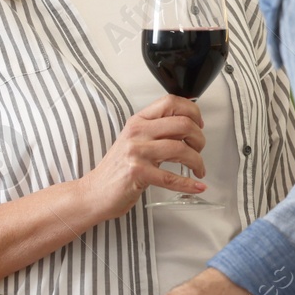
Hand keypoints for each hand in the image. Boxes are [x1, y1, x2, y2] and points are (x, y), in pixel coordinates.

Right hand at [79, 95, 206, 220]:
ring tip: (198, 168)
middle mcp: (137, 132)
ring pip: (180, 149)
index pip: (171, 102)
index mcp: (138, 121)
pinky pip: (171, 177)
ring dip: (197, 161)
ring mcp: (137, 152)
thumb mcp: (134, 141)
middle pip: (182, 123)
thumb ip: (157, 132)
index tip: (198, 124)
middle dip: (199, 138)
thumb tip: (187, 127)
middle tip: (200, 149)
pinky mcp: (138, 173)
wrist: (95, 192)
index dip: (192, 111)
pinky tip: (197, 186)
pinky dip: (189, 183)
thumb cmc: (118, 168)